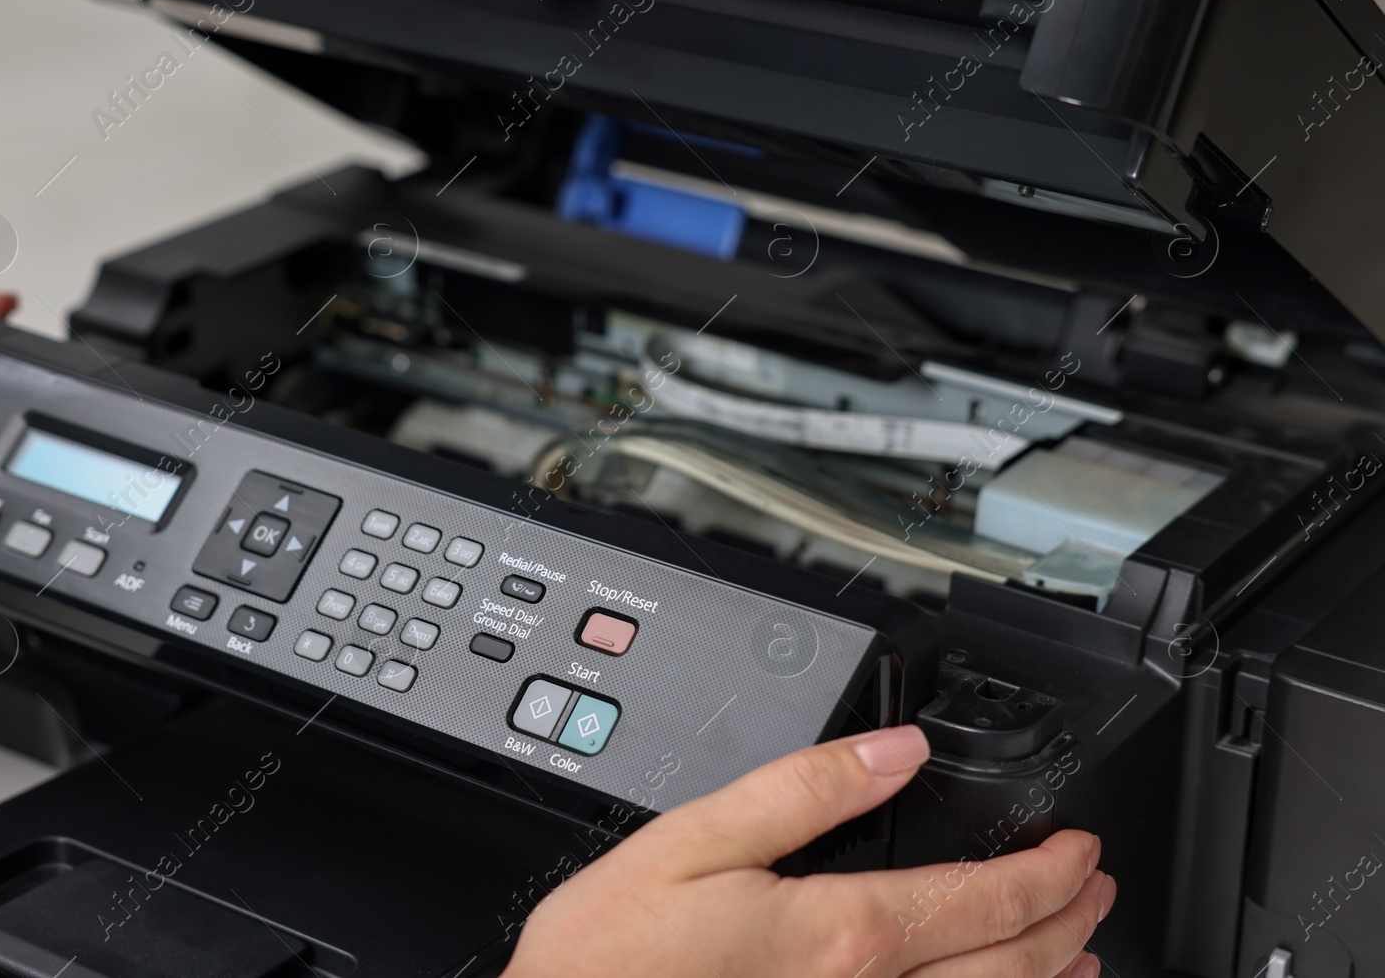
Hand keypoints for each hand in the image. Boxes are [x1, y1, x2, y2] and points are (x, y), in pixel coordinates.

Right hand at [503, 725, 1112, 977]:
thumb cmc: (611, 961)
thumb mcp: (694, 842)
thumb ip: (802, 790)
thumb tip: (891, 752)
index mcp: (841, 934)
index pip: (981, 901)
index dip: (1046, 872)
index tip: (1079, 848)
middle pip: (1007, 967)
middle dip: (1066, 921)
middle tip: (1097, 889)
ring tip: (1079, 954)